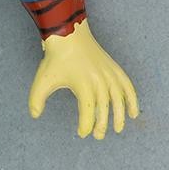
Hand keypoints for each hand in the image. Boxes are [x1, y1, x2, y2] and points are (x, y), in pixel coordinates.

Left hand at [28, 20, 138, 138]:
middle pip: (104, 108)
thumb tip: (35, 115)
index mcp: (83, 84)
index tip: (82, 133)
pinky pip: (127, 86)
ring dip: (120, 116)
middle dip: (102, 125)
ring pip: (118, 99)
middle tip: (98, 136)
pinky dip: (132, 99)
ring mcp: (108, 73)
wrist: (69, 33)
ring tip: (118, 129)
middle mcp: (99, 80)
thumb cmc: (55, 58)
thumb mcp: (42, 80)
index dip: (86, 125)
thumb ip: (36, 99)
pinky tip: (133, 113)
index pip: (88, 111)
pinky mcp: (114, 68)